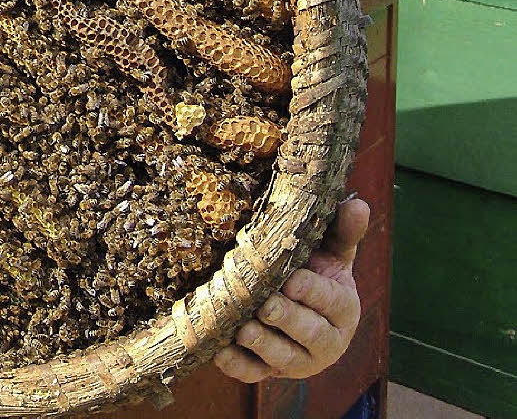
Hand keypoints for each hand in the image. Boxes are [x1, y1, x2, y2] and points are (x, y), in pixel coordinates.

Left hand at [214, 197, 369, 382]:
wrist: (297, 305)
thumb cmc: (314, 271)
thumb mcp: (331, 252)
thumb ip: (342, 232)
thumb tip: (358, 204)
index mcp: (344, 309)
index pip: (331, 301)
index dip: (312, 292)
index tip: (292, 280)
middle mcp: (326, 341)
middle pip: (309, 333)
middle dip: (287, 320)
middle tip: (265, 306)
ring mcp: (298, 360)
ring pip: (284, 358)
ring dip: (263, 345)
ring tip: (244, 330)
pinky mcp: (270, 372)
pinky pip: (255, 373)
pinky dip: (238, 366)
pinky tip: (220, 353)